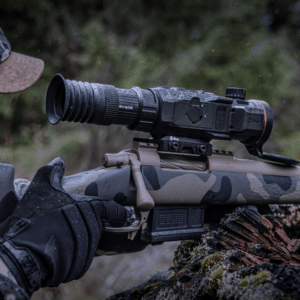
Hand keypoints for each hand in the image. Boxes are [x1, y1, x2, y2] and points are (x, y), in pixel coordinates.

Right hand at [0, 157, 126, 296]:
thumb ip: (52, 172)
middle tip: (69, 225)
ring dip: (77, 241)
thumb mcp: (41, 188)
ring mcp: (86, 249)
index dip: (117, 211)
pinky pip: (81, 259)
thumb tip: (59, 160)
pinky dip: (73, 255)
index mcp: (88, 209)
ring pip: (88, 243)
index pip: (110, 208)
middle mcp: (91, 229)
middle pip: (95, 225)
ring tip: (59, 239)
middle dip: (85, 225)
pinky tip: (60, 251)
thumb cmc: (33, 217)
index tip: (122, 213)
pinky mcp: (79, 267)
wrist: (20, 253)